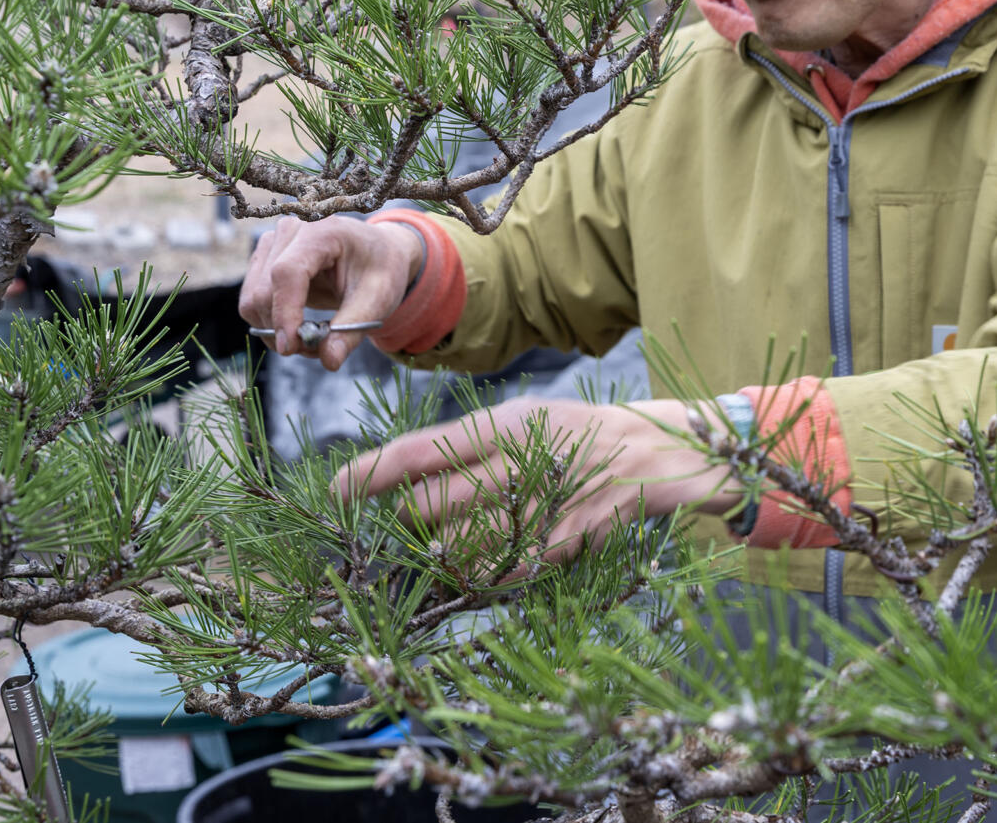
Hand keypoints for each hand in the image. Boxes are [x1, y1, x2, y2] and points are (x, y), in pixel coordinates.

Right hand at [238, 216, 424, 369]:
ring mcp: (271, 243)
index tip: (291, 348)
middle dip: (283, 330)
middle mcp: (290, 230)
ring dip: (274, 330)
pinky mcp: (263, 261)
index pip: (287, 272)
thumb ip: (352, 328)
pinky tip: (298, 327)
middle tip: (315, 350)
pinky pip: (252, 302)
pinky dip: (271, 324)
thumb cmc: (380, 270)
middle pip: (264, 290)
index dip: (285, 312)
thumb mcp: (378, 299)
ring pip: (252, 300)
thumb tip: (328, 360)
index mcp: (322, 230)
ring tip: (310, 338)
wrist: (376, 253)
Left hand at [333, 398, 745, 567]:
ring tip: (450, 549)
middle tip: (416, 520)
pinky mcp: (564, 542)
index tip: (333, 489)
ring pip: (461, 547)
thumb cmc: (581, 434)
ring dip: (443, 556)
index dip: (372, 472)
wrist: (662, 452)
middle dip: (410, 521)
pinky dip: (486, 576)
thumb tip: (408, 477)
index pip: (421, 449)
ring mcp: (542, 505)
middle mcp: (518, 461)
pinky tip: (488, 567)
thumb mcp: (527, 421)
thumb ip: (472, 446)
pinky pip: (505, 571)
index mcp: (504, 424)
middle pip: (431, 505)